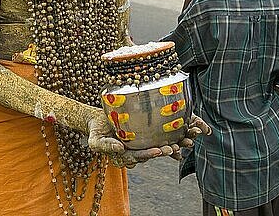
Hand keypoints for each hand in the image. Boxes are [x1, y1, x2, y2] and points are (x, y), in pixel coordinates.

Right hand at [88, 111, 211, 168]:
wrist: (97, 121)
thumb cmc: (95, 132)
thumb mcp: (95, 140)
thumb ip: (105, 146)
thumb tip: (120, 148)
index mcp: (123, 156)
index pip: (137, 157)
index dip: (148, 155)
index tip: (157, 151)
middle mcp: (133, 152)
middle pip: (150, 153)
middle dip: (163, 151)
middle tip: (173, 147)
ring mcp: (139, 144)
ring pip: (157, 146)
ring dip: (171, 145)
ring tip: (183, 142)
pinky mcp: (143, 134)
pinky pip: (157, 137)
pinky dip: (169, 137)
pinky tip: (182, 133)